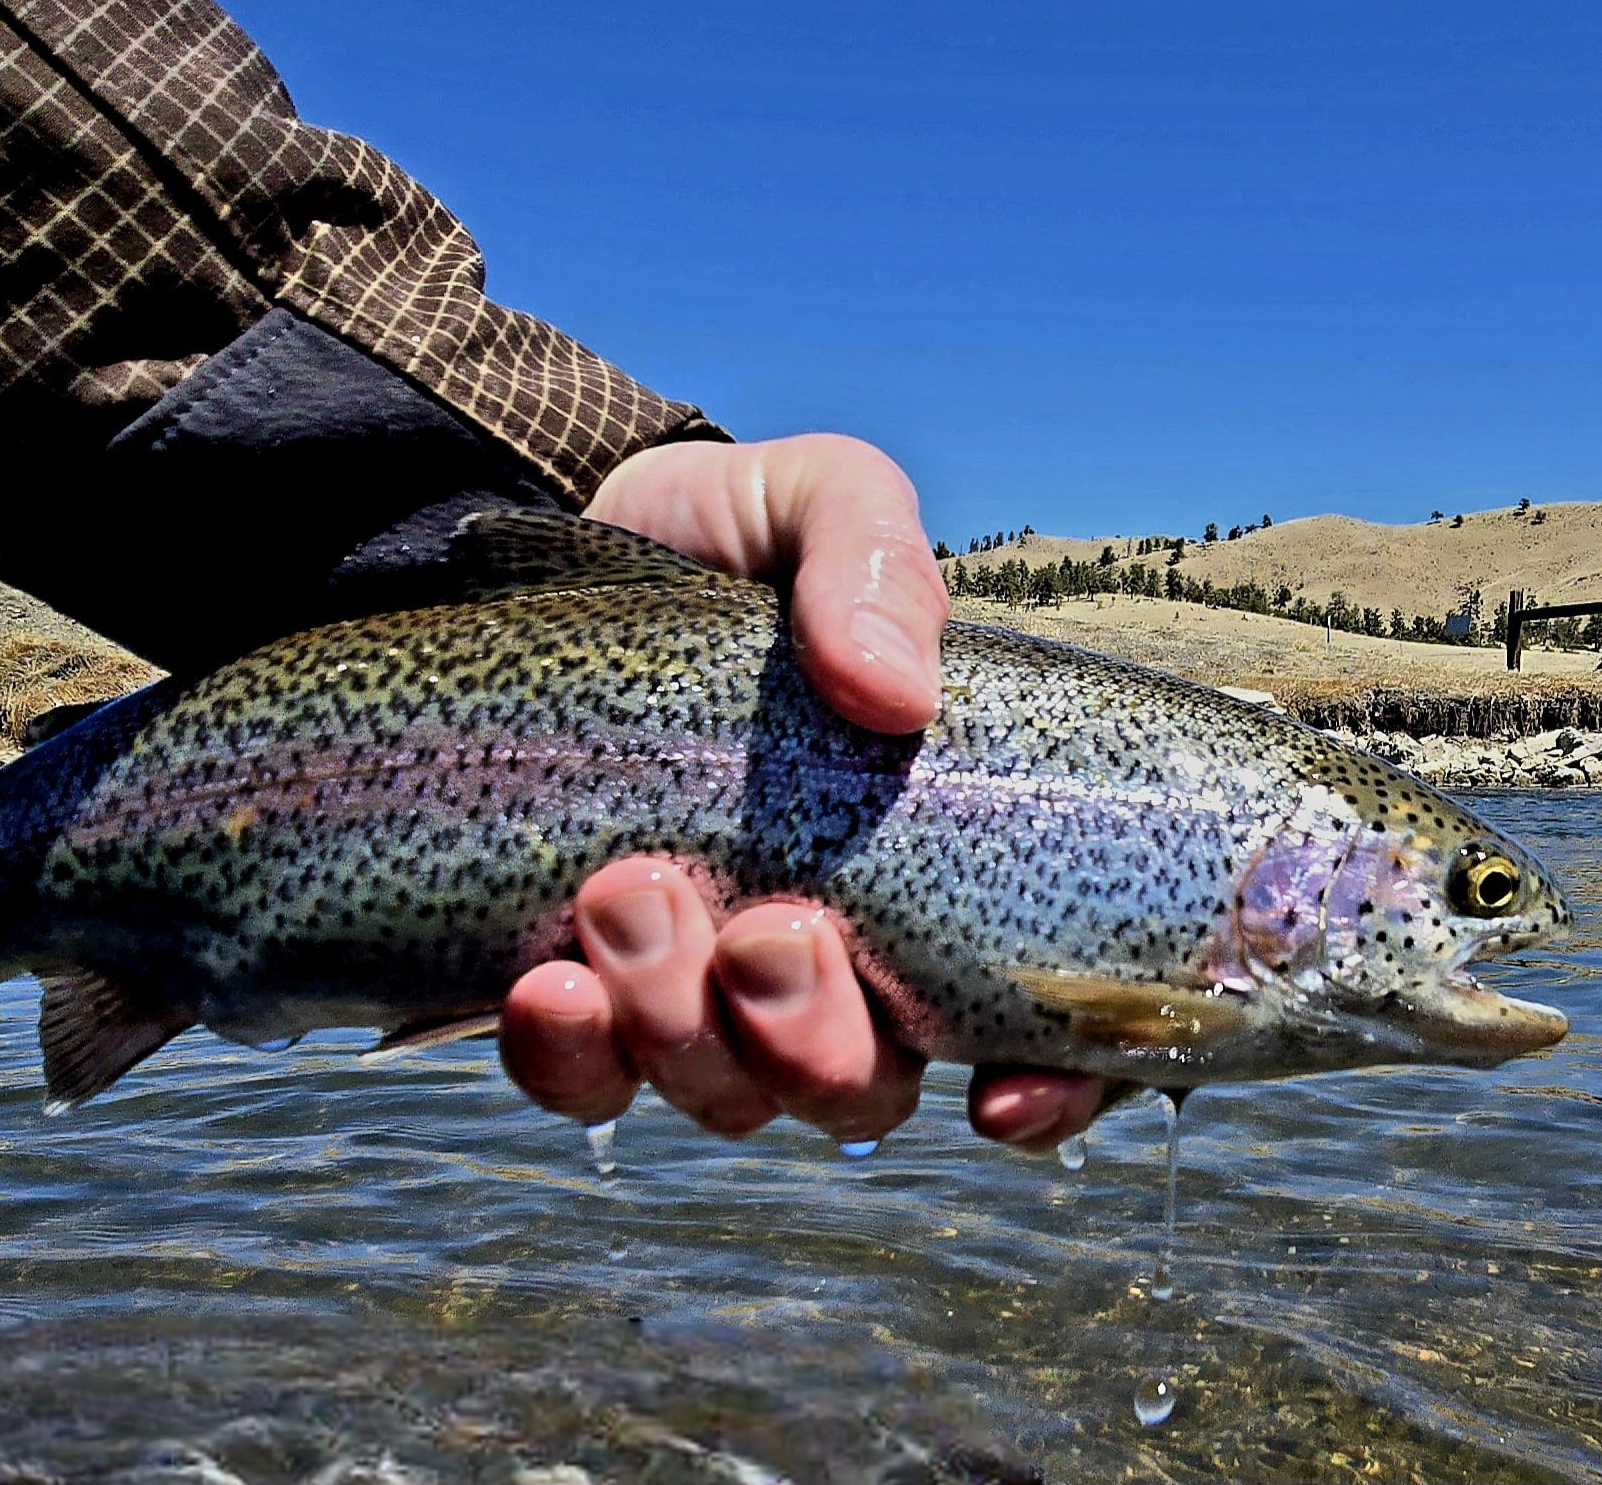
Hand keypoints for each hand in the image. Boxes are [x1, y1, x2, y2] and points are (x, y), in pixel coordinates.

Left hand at [496, 435, 1111, 1150]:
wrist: (551, 536)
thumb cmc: (722, 536)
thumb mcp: (815, 503)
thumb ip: (874, 561)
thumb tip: (896, 695)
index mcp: (935, 866)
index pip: (1037, 1027)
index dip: (1052, 1095)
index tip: (1000, 1098)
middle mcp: (831, 956)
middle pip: (861, 1090)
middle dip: (817, 1041)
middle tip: (771, 929)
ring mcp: (700, 988)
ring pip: (729, 1096)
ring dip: (687, 1028)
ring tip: (629, 892)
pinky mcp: (577, 992)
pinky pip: (584, 1085)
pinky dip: (571, 1058)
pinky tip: (549, 984)